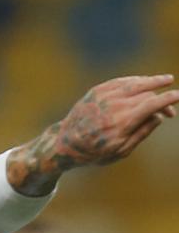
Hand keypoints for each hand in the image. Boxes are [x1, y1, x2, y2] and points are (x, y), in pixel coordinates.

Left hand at [9, 74, 178, 194]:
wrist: (65, 144)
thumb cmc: (94, 152)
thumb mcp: (120, 151)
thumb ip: (142, 132)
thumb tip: (159, 116)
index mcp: (122, 123)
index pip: (152, 105)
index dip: (168, 99)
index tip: (178, 96)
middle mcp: (114, 106)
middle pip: (146, 94)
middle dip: (161, 97)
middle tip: (171, 102)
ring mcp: (104, 96)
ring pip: (134, 83)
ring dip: (152, 80)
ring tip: (165, 80)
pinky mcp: (96, 91)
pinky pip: (120, 81)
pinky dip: (134, 80)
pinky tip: (143, 81)